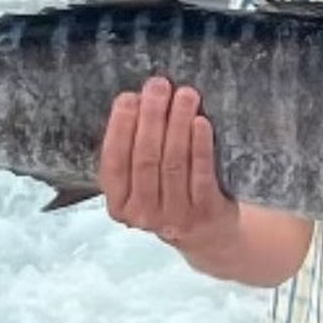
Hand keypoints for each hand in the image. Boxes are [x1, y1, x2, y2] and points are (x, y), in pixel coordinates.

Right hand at [99, 77, 239, 250]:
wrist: (209, 235)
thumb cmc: (170, 197)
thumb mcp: (141, 185)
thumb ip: (133, 153)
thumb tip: (137, 101)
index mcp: (119, 205)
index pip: (114, 162)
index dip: (120, 127)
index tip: (129, 97)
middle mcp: (144, 214)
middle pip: (146, 158)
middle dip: (152, 117)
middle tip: (159, 86)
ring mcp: (176, 216)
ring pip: (173, 163)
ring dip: (178, 124)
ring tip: (185, 95)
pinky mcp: (206, 213)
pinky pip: (201, 174)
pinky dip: (200, 146)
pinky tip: (201, 122)